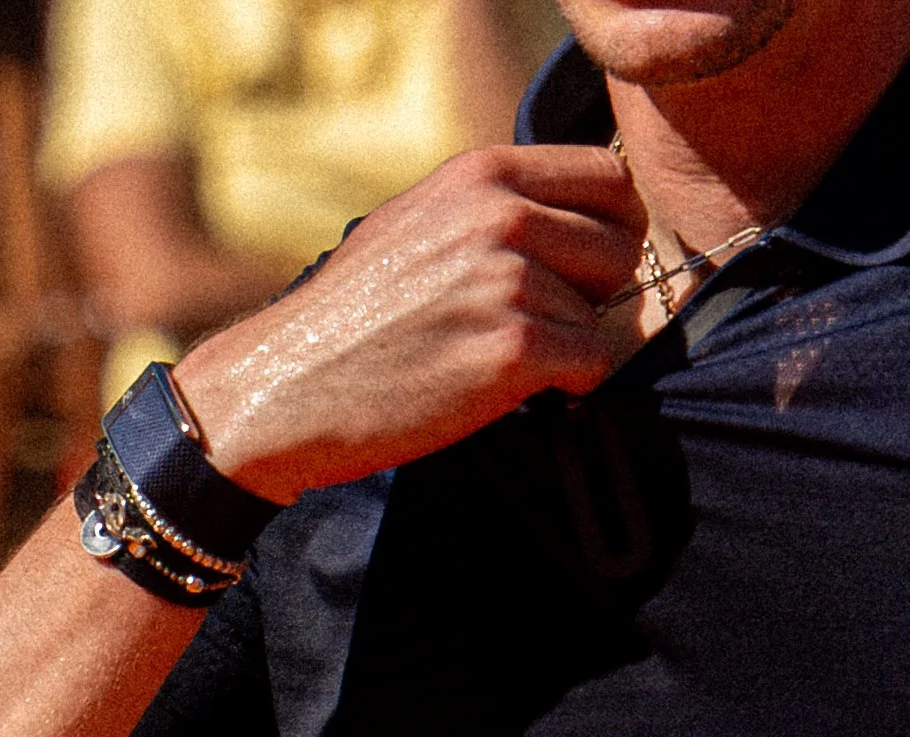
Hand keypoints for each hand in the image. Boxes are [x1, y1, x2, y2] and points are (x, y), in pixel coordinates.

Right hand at [173, 145, 644, 503]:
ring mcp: (507, 280)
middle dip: (597, 292)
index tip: (586, 265)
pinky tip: (513, 390)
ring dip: (566, 346)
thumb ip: (497, 206)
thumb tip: (591, 213)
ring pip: (604, 315)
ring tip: (496, 356)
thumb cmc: (356, 317)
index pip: (610, 177)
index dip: (614, 226)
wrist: (286, 388)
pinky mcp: (512, 347)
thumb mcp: (420, 222)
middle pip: (622, 245)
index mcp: (481, 173)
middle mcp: (499, 214)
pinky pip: (592, 364)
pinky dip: (567, 387)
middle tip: (540, 322)